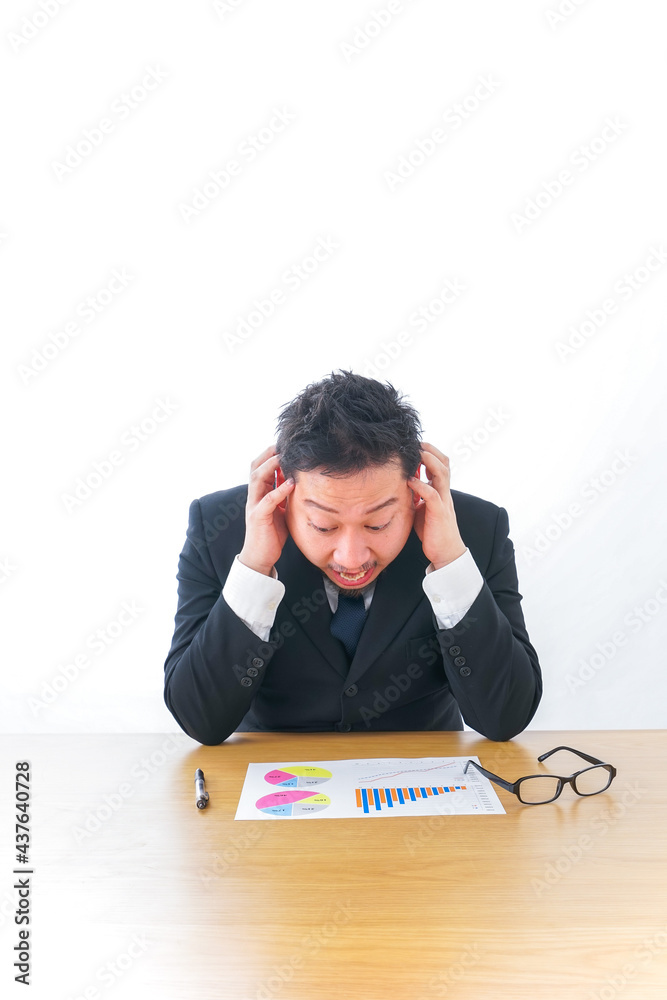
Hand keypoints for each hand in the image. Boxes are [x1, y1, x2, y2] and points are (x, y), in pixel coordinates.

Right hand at [238, 445, 294, 575]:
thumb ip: (284, 495)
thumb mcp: (281, 510)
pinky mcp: (258, 518)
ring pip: (257, 479)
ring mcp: (254, 506)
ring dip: (270, 466)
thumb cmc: (272, 534)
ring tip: (284, 457)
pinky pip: (267, 501)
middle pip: (255, 467)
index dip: (271, 455)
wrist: (260, 557)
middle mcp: (254, 496)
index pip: (261, 467)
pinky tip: (291, 483)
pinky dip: (279, 490)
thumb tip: (296, 480)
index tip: (286, 445)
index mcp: (259, 493)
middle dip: (268, 454)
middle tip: (283, 444)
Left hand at [408, 442, 465, 569]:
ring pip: (442, 474)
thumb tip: (402, 484)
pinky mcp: (439, 513)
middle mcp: (444, 493)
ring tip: (416, 454)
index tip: (415, 445)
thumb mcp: (422, 508)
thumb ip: (416, 495)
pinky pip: (432, 494)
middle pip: (444, 463)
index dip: (430, 453)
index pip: (440, 465)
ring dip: (429, 461)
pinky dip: (421, 485)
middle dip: (431, 451)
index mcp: (441, 491)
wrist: (445, 553)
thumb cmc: (432, 532)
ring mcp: (444, 502)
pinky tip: (409, 480)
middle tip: (416, 443)